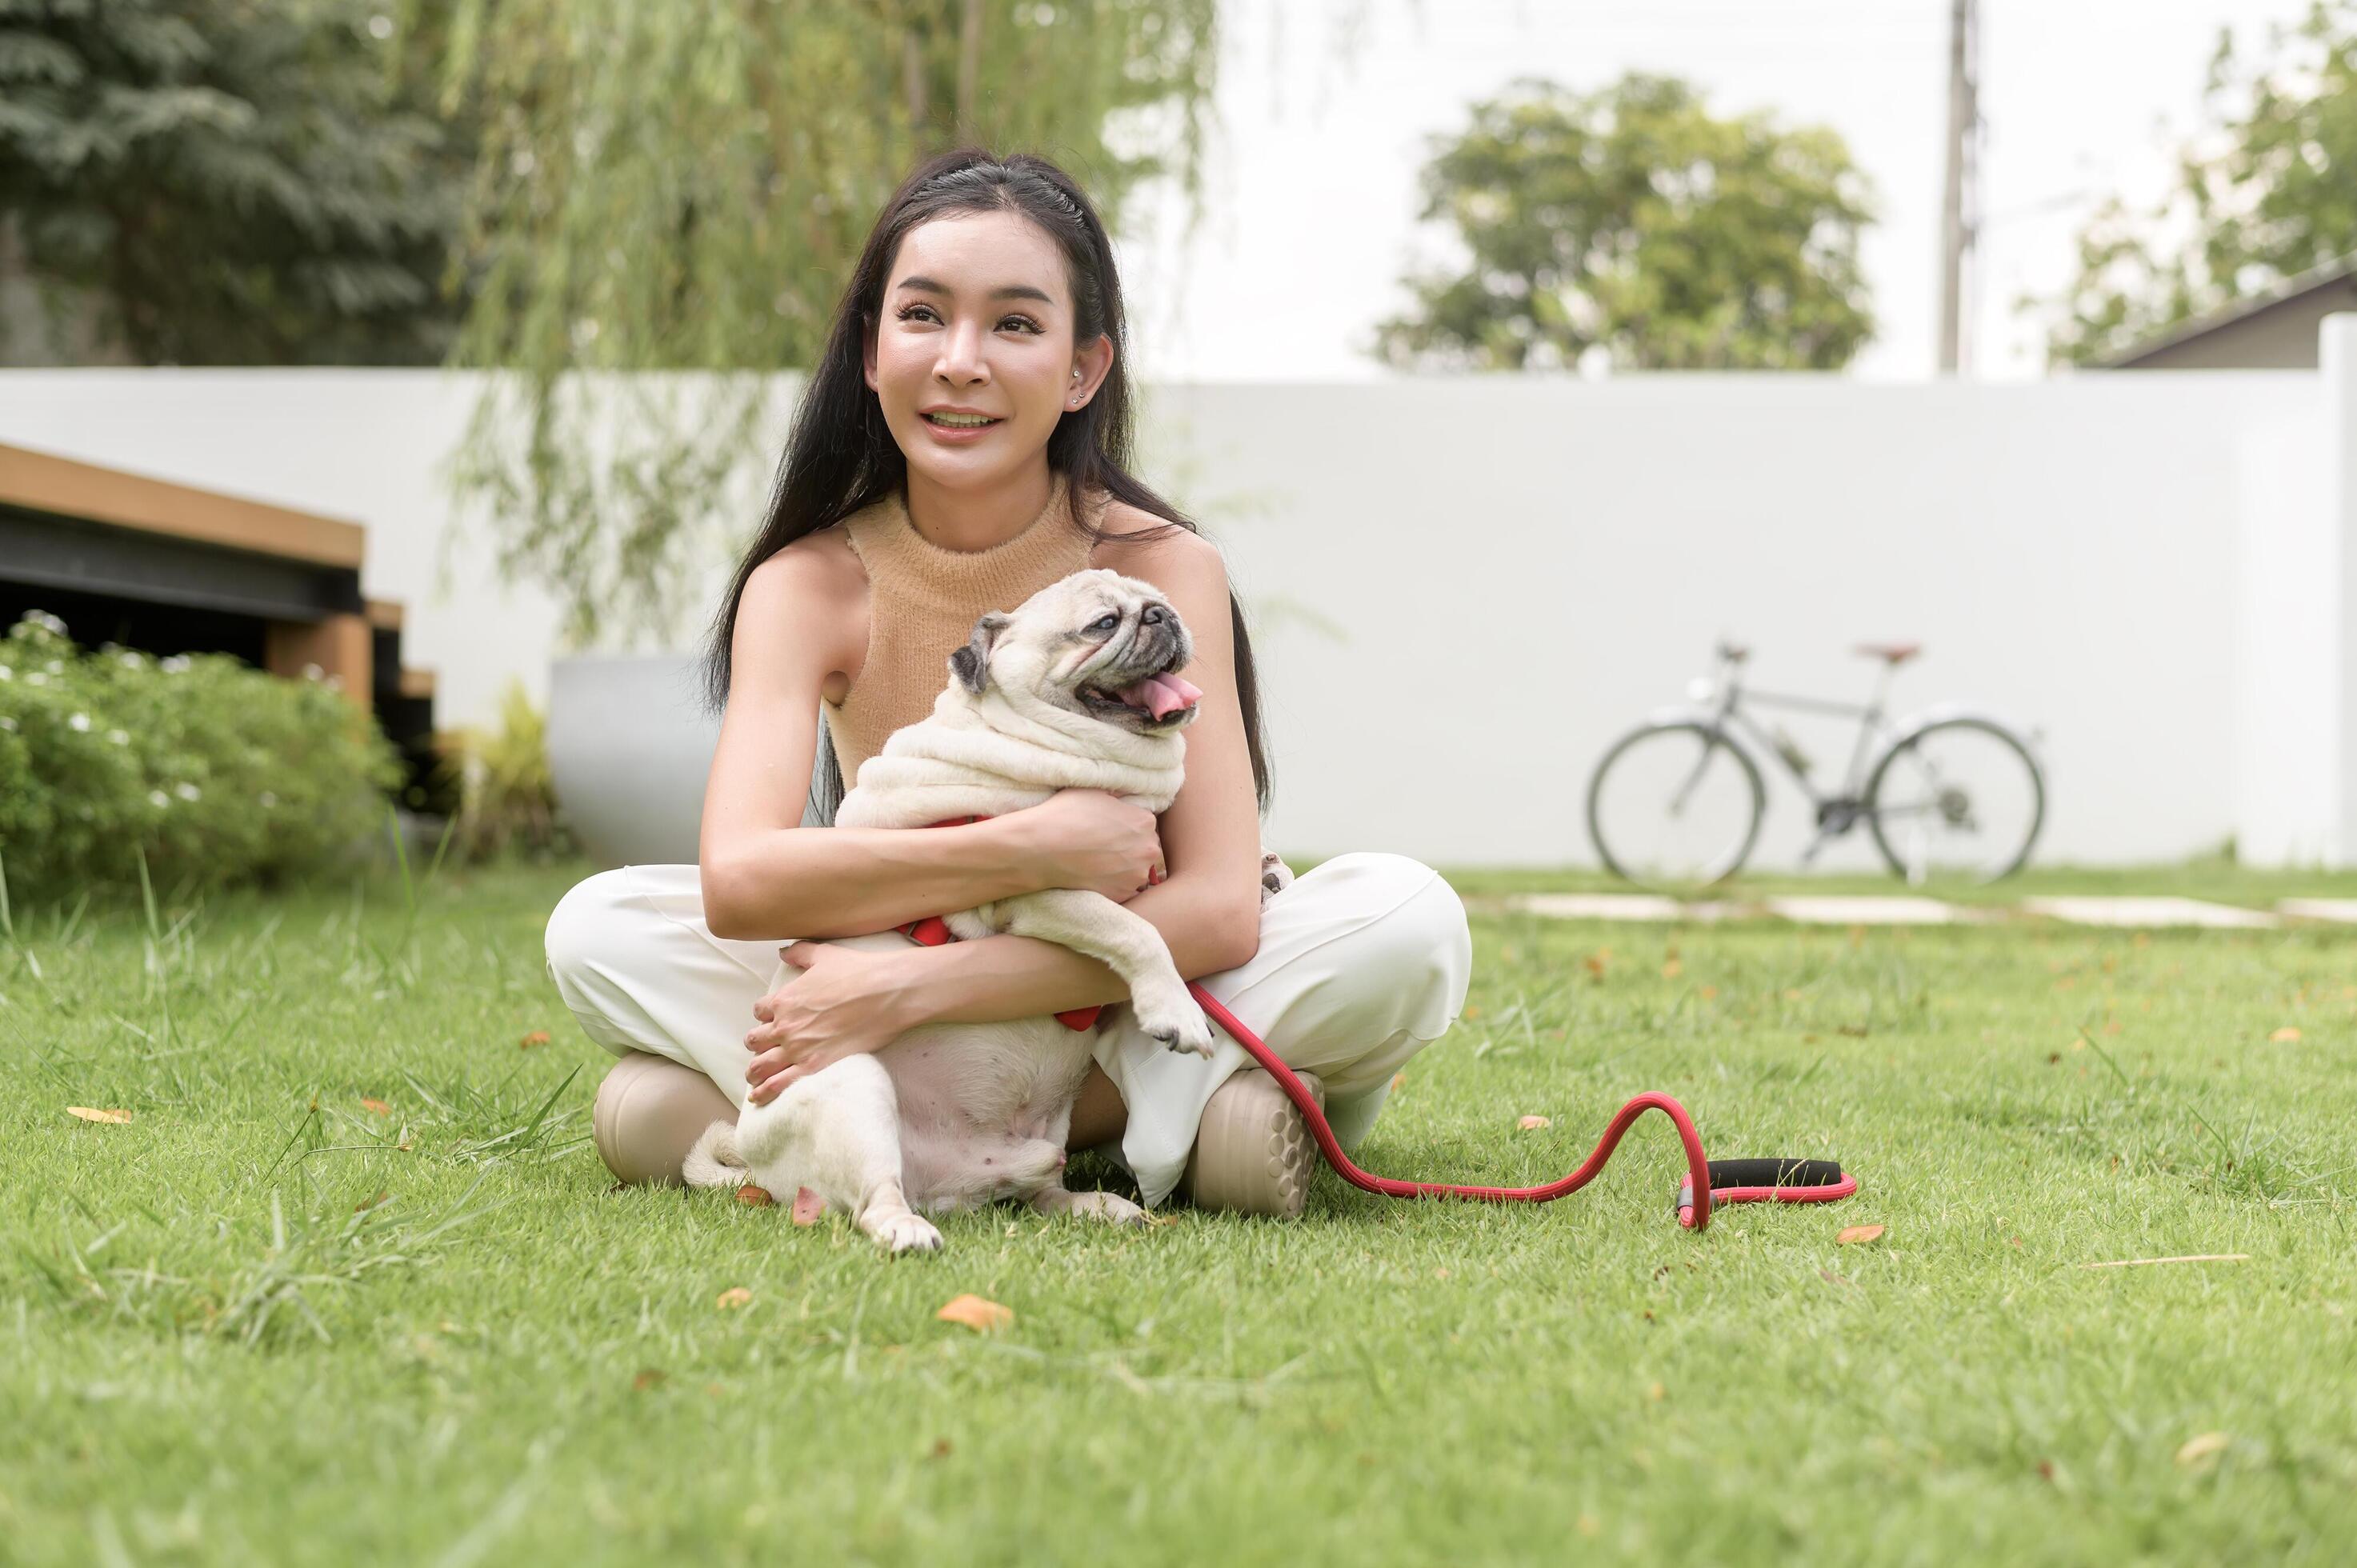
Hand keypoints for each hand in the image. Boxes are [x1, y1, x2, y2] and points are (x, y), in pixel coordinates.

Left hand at [743, 941, 916, 1104]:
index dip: (764, 1015)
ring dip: (754, 1072)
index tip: (772, 1019)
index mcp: (784, 999)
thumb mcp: (824, 955)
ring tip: (754, 1078)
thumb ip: (800, 953)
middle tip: (762, 1048)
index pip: (759, 1011)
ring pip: (760, 1066)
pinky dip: (764, 1093)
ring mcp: (797, 1049)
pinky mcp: (813, 1067)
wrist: (887, 993)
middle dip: (756, 1043)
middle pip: (755, 1040)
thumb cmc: (858, 971)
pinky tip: (758, 1098)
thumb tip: (783, 952)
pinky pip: (778, 1084)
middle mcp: (785, 1026)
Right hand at [1009, 788, 1166, 901]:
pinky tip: (1095, 875)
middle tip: (1103, 846)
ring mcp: (1136, 875)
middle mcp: (1148, 850)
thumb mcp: (1094, 792)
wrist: (1041, 849)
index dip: (1127, 826)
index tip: (1111, 829)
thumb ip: (1116, 796)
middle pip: (1144, 848)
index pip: (1144, 824)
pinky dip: (1113, 883)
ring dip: (1123, 867)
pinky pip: (1123, 888)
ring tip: (1098, 863)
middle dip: (1130, 847)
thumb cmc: (1065, 815)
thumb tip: (1122, 797)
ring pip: (1136, 870)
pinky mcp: (1122, 895)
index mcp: (1144, 821)